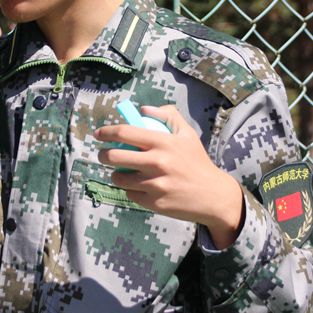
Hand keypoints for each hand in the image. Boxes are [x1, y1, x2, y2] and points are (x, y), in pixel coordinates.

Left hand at [95, 105, 245, 248]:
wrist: (213, 195)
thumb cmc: (197, 161)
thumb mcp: (187, 134)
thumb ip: (167, 115)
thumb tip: (143, 109)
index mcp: (164, 142)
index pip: (125, 133)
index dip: (106, 132)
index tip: (99, 134)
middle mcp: (158, 162)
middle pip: (114, 157)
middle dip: (104, 155)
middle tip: (105, 155)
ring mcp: (155, 185)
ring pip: (119, 178)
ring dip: (116, 174)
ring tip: (123, 172)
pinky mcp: (154, 203)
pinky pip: (130, 194)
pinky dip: (131, 190)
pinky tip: (140, 186)